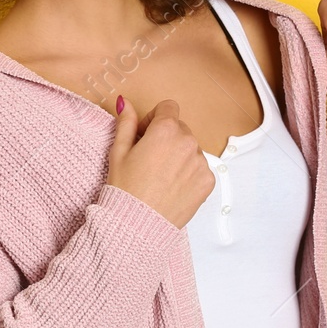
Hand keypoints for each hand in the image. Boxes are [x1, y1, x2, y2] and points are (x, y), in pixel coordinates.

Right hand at [106, 97, 216, 227]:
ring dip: (179, 156)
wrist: (137, 225)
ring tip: (161, 177)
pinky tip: (171, 187)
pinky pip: (199, 168)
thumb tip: (126, 102)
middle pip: (180, 128)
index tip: (145, 135)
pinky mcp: (208, 181)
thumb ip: (126, 122)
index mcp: (166, 129)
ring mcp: (201, 162)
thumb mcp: (118, 151)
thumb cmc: (125, 188)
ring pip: (190, 149)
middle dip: (167, 138)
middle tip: (150, 159)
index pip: (168, 108)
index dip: (154, 119)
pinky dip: (188, 174)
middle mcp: (188, 142)